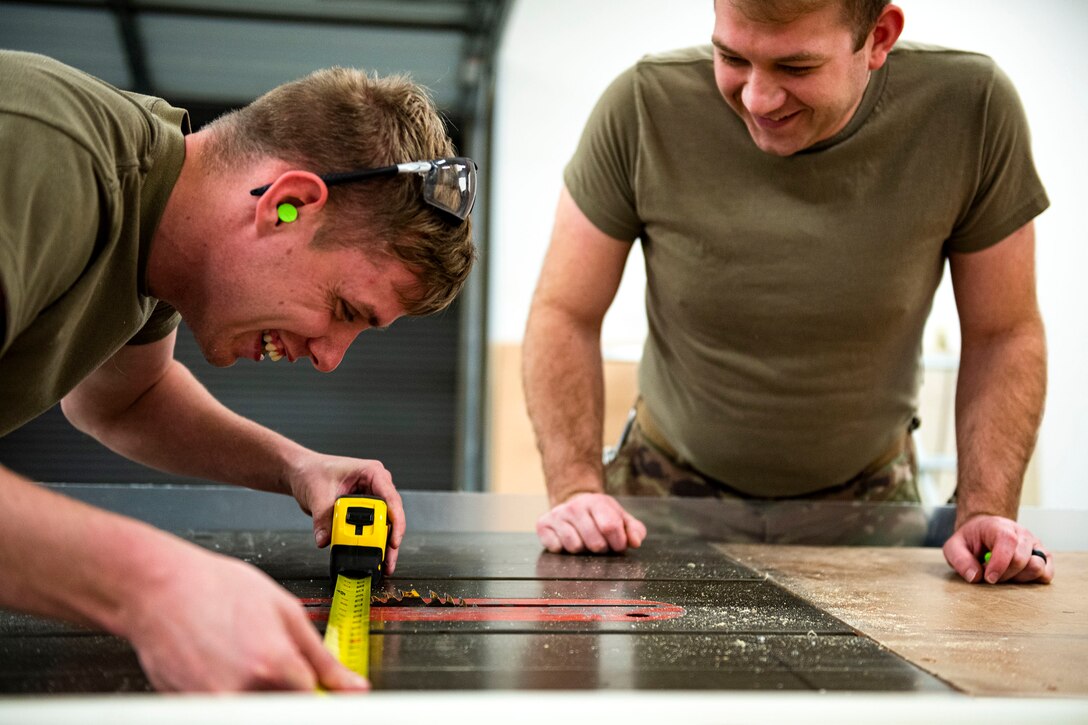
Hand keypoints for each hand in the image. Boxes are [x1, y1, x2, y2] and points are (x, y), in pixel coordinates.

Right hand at [127, 547, 367, 691]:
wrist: (158, 588)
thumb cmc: (215, 588)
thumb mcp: (284, 610)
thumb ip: (322, 657)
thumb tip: (354, 687)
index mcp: (274, 665)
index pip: (314, 706)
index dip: (320, 699)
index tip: (322, 695)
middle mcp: (243, 691)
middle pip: (284, 711)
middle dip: (288, 696)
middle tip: (274, 668)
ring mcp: (212, 706)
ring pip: (255, 712)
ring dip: (259, 696)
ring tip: (242, 661)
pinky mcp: (188, 710)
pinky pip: (224, 711)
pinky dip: (229, 696)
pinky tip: (220, 667)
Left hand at [286, 453, 405, 573]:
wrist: (303, 472)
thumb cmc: (313, 471)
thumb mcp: (318, 493)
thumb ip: (323, 518)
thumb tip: (325, 539)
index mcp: (372, 473)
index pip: (391, 498)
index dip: (396, 521)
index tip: (393, 541)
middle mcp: (376, 486)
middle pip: (392, 515)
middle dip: (391, 539)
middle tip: (388, 559)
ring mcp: (371, 499)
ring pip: (384, 524)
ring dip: (383, 545)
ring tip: (384, 564)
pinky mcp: (363, 511)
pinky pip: (371, 528)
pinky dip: (371, 543)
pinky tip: (372, 557)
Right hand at [536, 492, 646, 553]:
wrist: (573, 503)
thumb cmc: (600, 516)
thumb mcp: (620, 517)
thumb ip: (633, 530)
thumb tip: (635, 542)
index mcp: (596, 502)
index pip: (610, 526)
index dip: (618, 543)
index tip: (618, 545)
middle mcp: (575, 506)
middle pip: (595, 542)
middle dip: (602, 549)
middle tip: (600, 543)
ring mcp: (557, 514)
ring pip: (575, 547)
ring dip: (583, 550)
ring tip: (584, 540)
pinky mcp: (543, 524)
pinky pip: (556, 548)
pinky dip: (563, 549)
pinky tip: (567, 539)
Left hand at [943, 514, 1053, 583]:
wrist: (985, 531)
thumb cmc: (971, 540)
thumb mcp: (954, 546)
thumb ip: (960, 560)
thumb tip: (975, 577)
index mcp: (999, 527)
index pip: (1008, 542)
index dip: (1000, 564)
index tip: (989, 578)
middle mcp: (1021, 534)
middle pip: (1022, 559)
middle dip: (1005, 574)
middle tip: (991, 575)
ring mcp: (1035, 545)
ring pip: (1037, 567)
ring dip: (1019, 578)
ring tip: (1004, 574)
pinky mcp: (1043, 557)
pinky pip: (1047, 574)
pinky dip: (1033, 580)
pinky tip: (1017, 577)